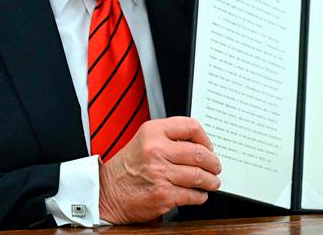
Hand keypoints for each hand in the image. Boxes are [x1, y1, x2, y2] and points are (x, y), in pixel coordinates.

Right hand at [99, 117, 220, 223]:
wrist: (106, 191)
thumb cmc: (127, 167)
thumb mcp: (143, 141)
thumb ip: (168, 138)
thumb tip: (200, 145)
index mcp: (152, 132)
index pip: (191, 126)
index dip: (205, 138)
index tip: (209, 147)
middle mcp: (156, 150)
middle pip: (200, 153)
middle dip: (213, 163)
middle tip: (216, 167)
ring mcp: (160, 173)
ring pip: (199, 176)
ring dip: (211, 181)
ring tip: (212, 182)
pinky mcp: (163, 195)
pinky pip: (192, 195)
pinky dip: (200, 196)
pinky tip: (199, 194)